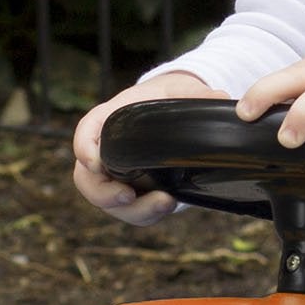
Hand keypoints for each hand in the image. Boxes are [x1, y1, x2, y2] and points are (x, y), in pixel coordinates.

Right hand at [71, 71, 218, 225]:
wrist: (173, 113)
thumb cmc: (168, 98)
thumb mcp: (181, 90)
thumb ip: (197, 94)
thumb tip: (221, 98)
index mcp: (110, 118)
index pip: (87, 131)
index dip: (83, 147)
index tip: (94, 162)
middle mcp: (107, 150)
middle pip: (88, 178)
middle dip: (103, 193)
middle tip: (128, 195)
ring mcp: (117, 176)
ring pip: (109, 201)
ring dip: (132, 209)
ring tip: (163, 203)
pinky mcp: (134, 192)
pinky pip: (132, 210)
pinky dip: (146, 214)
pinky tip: (168, 205)